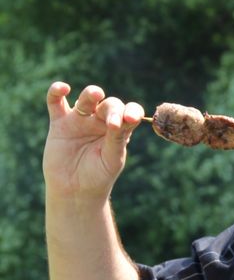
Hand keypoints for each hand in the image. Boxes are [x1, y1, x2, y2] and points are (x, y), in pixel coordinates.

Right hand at [43, 81, 144, 200]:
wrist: (75, 191)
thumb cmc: (98, 176)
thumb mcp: (111, 159)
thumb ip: (116, 139)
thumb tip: (120, 120)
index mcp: (119, 129)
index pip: (129, 112)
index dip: (132, 111)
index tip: (131, 118)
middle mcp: (101, 120)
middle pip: (109, 105)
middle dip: (112, 110)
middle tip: (113, 123)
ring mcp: (80, 120)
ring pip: (86, 99)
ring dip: (91, 94)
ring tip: (95, 95)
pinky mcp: (60, 123)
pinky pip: (56, 102)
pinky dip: (56, 92)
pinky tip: (63, 88)